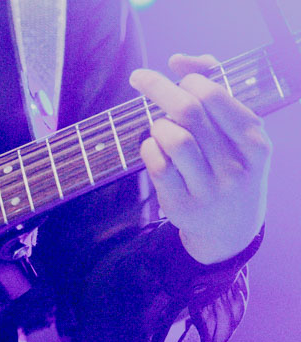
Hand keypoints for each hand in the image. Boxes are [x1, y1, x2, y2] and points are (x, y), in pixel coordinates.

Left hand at [129, 53, 271, 263]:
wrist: (231, 228)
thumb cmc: (230, 166)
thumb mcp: (238, 133)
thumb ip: (215, 88)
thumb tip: (178, 60)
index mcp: (255, 142)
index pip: (216, 96)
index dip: (188, 80)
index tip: (176, 77)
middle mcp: (235, 166)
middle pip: (189, 112)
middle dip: (158, 88)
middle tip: (139, 78)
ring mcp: (209, 188)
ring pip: (173, 139)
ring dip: (157, 124)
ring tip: (158, 126)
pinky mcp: (182, 205)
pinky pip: (157, 166)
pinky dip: (148, 149)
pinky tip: (153, 148)